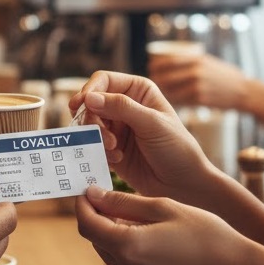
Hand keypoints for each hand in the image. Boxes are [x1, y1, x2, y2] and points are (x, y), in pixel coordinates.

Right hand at [69, 71, 216, 200]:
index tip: (80, 105)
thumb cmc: (176, 148)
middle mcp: (124, 104)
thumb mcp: (151, 123)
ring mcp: (116, 126)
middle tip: (103, 137)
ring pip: (88, 123)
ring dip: (96, 137)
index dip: (89, 90)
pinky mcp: (111, 147)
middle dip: (92, 119)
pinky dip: (99, 151)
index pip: (103, 80)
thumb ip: (121, 108)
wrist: (183, 185)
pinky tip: (117, 160)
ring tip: (113, 149)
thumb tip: (89, 97)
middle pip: (91, 102)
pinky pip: (92, 144)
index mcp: (137, 90)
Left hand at [75, 186, 251, 264]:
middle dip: (94, 213)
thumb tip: (93, 194)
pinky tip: (138, 226)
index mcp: (128, 245)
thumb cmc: (201, 232)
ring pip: (105, 247)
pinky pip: (120, 257)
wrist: (230, 263)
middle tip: (104, 191)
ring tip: (124, 207)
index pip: (86, 224)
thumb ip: (123, 202)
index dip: (82, 204)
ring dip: (106, 227)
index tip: (86, 187)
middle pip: (93, 236)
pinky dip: (121, 239)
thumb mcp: (161, 207)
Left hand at [148, 53, 247, 110]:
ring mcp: (198, 86)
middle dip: (156, 79)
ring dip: (163, 92)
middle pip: (166, 76)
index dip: (156, 65)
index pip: (168, 60)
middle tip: (150, 82)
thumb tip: (167, 60)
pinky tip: (170, 101)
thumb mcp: (207, 61)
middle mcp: (195, 71)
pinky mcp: (201, 100)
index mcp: (196, 59)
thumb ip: (190, 61)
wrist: (244, 91)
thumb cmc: (223, 75)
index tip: (150, 67)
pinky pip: (180, 101)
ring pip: (171, 90)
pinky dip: (173, 101)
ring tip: (157, 93)